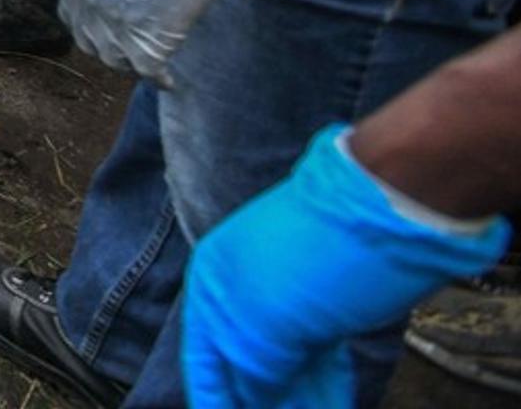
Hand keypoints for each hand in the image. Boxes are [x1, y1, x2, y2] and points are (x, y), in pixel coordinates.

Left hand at [59, 0, 221, 85]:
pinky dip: (159, 79)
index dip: (88, 26)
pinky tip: (168, 81)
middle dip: (108, 48)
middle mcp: (87, 6)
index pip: (71, 16)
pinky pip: (147, 71)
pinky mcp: (143, 45)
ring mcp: (112, 28)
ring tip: (150, 63)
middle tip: (130, 49)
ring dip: (132, 63)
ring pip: (116, 60)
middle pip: (90, 43)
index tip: (104, 30)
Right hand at [184, 126, 511, 408]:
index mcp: (212, 284)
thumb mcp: (270, 325)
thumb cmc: (320, 252)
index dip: (213, 398)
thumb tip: (253, 397)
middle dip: (257, 400)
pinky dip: (318, 381)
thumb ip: (252, 367)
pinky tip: (328, 399)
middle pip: (244, 363)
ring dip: (293, 396)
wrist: (387, 201)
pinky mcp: (326, 295)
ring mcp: (286, 288)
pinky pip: (314, 351)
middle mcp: (242, 286)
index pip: (204, 360)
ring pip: (285, 360)